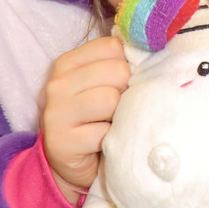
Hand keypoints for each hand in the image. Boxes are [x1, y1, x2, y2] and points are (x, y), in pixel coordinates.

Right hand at [41, 36, 130, 203]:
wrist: (73, 161)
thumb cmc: (96, 116)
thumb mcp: (103, 83)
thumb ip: (119, 63)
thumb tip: (152, 49)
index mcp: (68, 63)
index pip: (112, 46)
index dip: (127, 64)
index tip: (121, 83)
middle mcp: (58, 84)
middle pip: (116, 71)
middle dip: (126, 90)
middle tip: (118, 107)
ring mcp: (57, 113)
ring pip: (110, 99)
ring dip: (120, 115)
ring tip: (113, 123)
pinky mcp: (62, 142)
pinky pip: (104, 133)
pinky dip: (112, 139)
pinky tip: (105, 141)